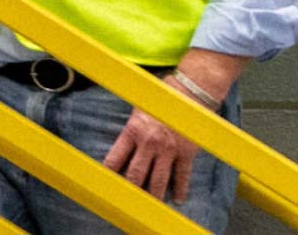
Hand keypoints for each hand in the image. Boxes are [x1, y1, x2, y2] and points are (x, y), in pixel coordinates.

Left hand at [102, 48, 248, 202]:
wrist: (192, 91)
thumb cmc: (163, 96)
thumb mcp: (140, 108)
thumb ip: (131, 128)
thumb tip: (121, 145)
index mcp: (133, 130)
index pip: (115, 158)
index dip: (109, 174)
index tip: (106, 186)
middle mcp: (149, 143)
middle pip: (135, 175)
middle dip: (130, 191)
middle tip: (127, 203)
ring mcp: (169, 150)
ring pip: (157, 181)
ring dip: (153, 196)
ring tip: (150, 207)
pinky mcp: (186, 153)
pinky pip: (181, 176)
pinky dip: (180, 189)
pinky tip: (177, 199)